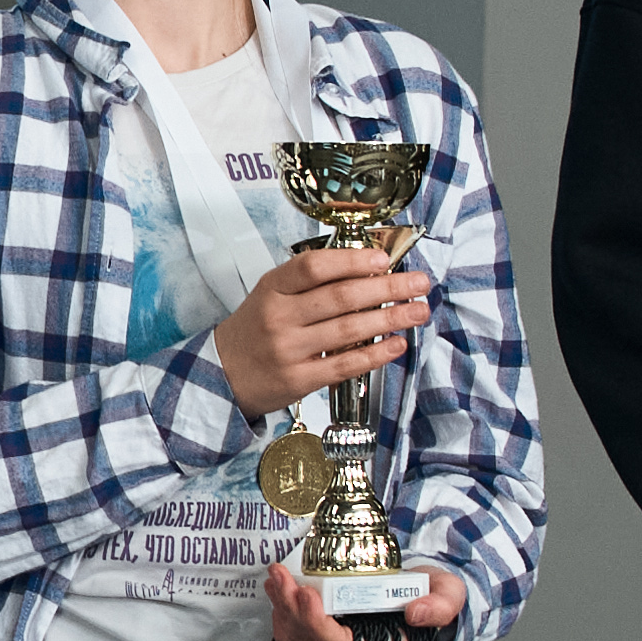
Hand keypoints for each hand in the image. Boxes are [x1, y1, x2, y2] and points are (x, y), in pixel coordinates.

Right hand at [211, 242, 430, 419]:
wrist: (222, 373)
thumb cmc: (256, 330)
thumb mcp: (271, 294)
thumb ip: (311, 283)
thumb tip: (369, 272)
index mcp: (272, 288)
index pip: (313, 267)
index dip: (352, 261)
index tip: (384, 260)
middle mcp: (278, 317)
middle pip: (340, 297)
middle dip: (387, 288)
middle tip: (418, 283)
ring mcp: (288, 350)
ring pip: (348, 330)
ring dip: (390, 319)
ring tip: (418, 311)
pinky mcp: (298, 380)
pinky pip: (345, 365)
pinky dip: (376, 354)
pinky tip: (397, 344)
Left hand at [266, 560, 462, 640]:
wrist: (420, 594)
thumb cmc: (431, 596)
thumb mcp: (448, 594)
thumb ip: (440, 606)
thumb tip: (415, 614)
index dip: (319, 625)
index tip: (309, 593)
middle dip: (291, 609)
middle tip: (281, 576)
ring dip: (281, 608)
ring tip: (276, 576)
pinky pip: (293, 636)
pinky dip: (281, 611)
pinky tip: (278, 588)